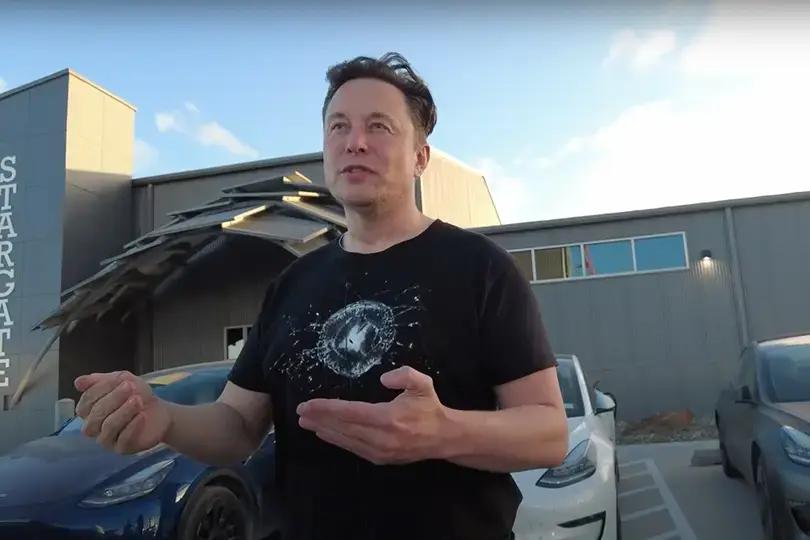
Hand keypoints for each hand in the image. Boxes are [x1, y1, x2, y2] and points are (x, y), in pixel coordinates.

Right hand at [74, 371, 171, 454]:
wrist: (160, 412)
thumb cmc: (137, 395)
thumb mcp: (122, 380)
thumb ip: (100, 380)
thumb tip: (78, 382)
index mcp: (89, 410)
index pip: (86, 402)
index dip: (102, 389)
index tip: (122, 380)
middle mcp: (93, 427)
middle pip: (96, 415)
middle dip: (114, 399)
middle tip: (131, 387)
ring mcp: (106, 439)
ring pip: (109, 427)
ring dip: (123, 412)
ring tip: (138, 401)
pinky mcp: (122, 448)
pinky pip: (123, 439)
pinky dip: (133, 426)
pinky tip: (142, 416)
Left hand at [297, 366, 450, 464]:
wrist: (444, 438)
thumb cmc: (429, 408)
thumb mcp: (422, 384)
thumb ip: (405, 376)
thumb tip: (383, 379)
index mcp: (388, 418)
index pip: (349, 412)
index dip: (326, 408)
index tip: (307, 404)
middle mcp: (380, 437)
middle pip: (342, 428)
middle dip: (319, 420)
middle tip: (300, 413)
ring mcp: (379, 451)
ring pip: (345, 440)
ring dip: (324, 431)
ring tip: (307, 423)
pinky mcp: (379, 459)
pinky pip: (353, 448)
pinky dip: (337, 441)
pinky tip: (327, 434)